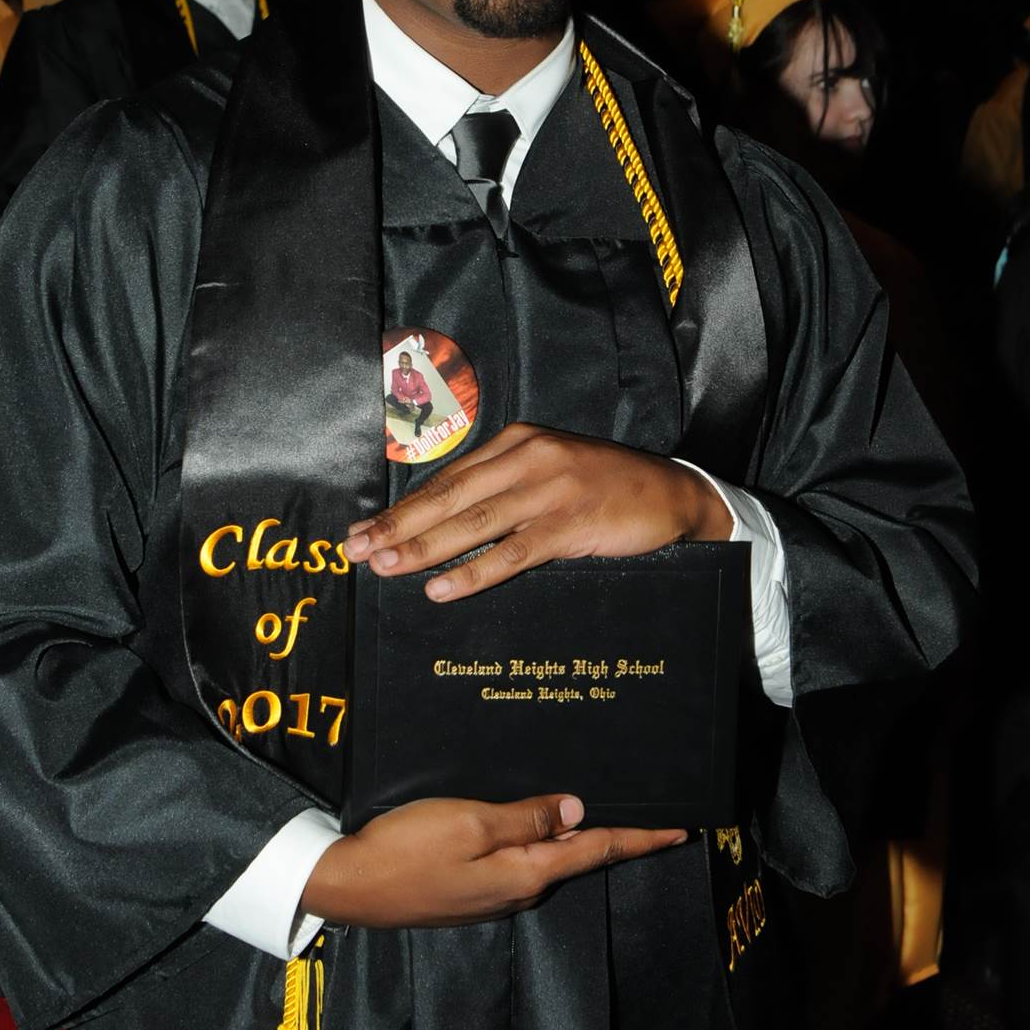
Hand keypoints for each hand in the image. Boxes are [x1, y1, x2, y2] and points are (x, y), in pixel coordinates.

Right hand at [303, 793, 685, 927]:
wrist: (348, 885)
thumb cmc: (407, 850)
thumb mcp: (470, 824)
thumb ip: (524, 818)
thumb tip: (576, 811)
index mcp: (526, 874)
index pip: (597, 851)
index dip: (641, 838)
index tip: (682, 830)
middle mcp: (518, 889)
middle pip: (577, 855)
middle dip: (612, 832)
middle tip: (644, 803)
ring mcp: (493, 893)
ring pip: (547, 857)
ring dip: (573, 833)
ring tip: (595, 802)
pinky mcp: (470, 888)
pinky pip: (519, 860)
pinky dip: (537, 838)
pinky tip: (535, 817)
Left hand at [344, 423, 730, 601]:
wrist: (673, 495)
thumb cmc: (605, 488)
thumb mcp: (549, 474)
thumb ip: (503, 489)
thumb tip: (443, 524)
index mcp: (517, 442)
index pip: (447, 479)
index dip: (402, 507)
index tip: (363, 530)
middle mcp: (528, 458)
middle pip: (449, 497)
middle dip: (397, 526)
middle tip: (356, 550)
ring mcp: (549, 489)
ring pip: (473, 523)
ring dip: (423, 548)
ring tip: (385, 567)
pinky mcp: (570, 522)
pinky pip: (512, 551)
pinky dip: (473, 571)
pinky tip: (442, 587)